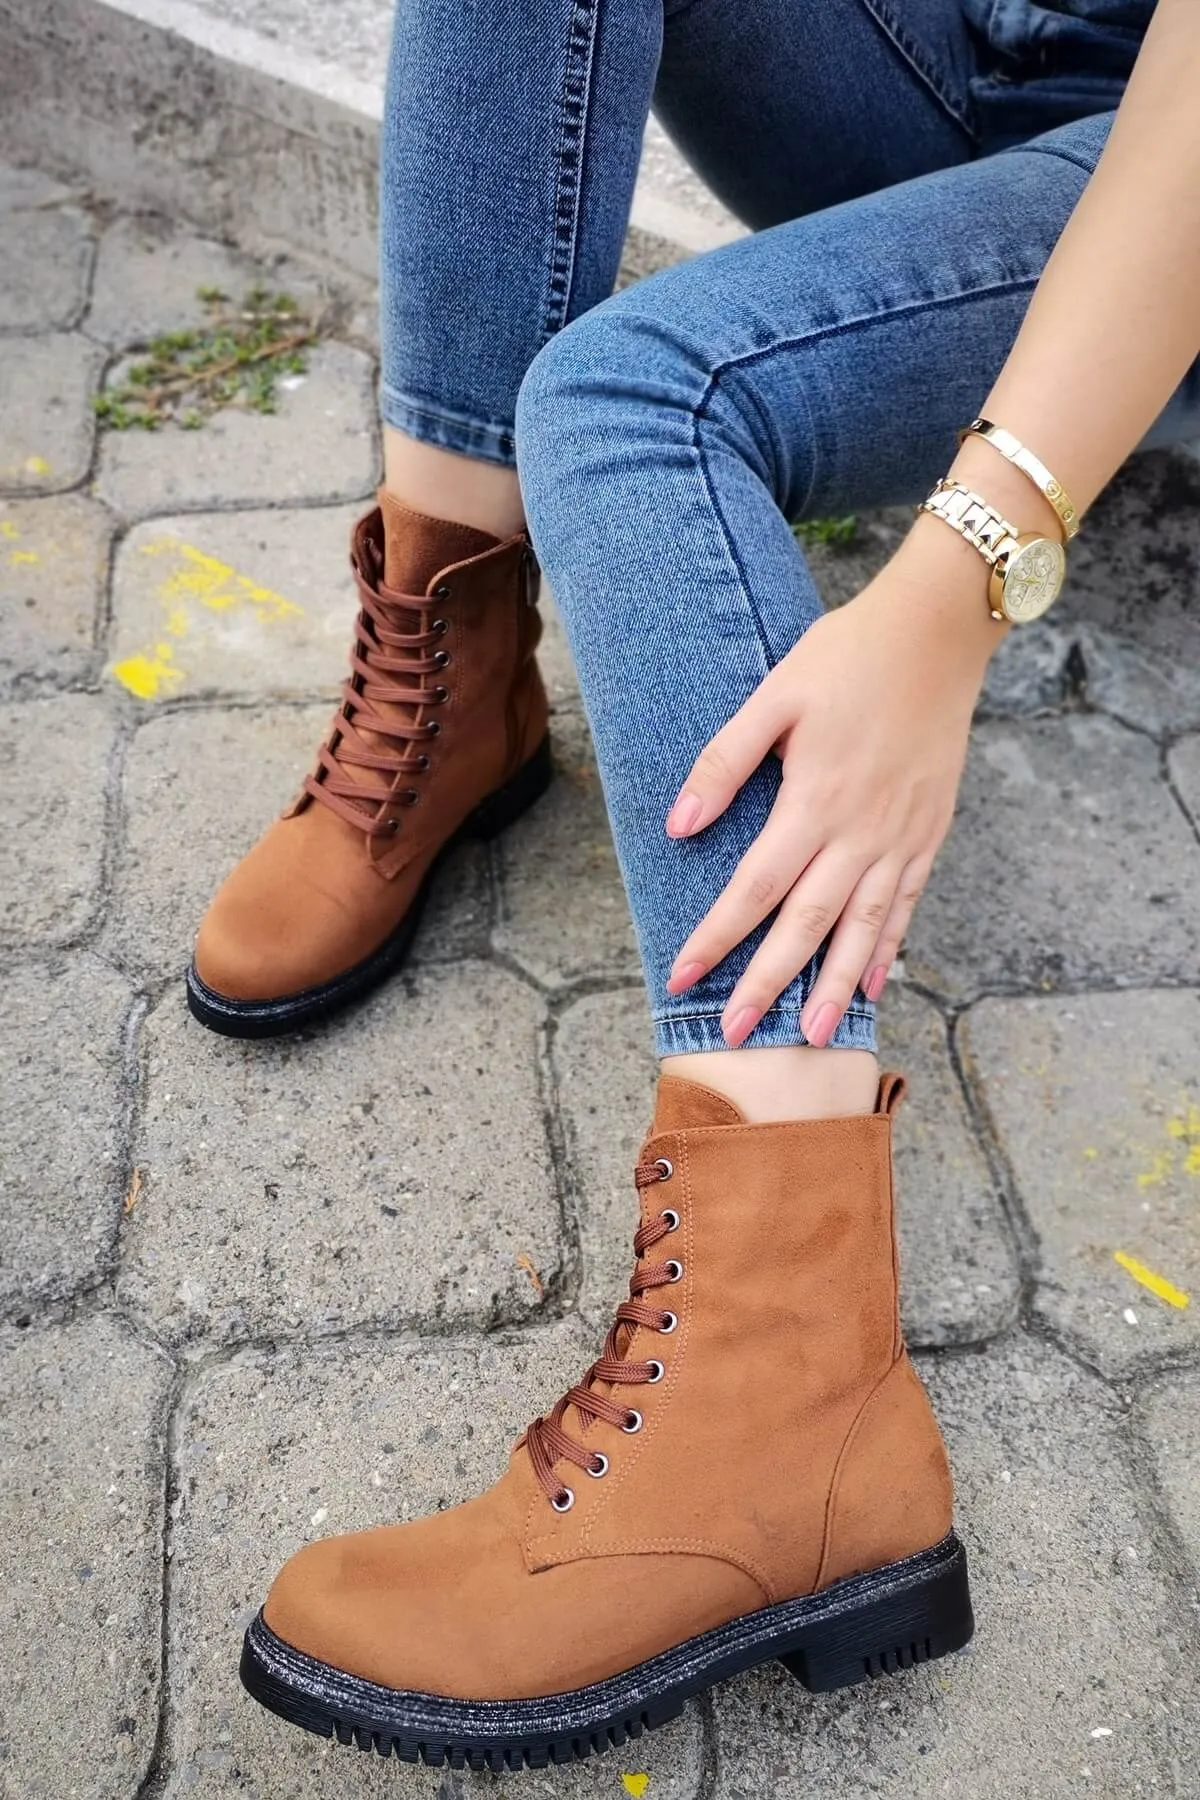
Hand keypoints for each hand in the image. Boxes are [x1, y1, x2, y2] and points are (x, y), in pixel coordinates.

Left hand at [665, 527, 1002, 1046]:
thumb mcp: (773, 696)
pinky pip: (907, 902)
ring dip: (834, 985)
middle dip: (769, 984)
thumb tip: (678, 826)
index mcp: (814, 800)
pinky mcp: (930, 831)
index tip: (681, 977)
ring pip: (862, 927)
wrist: (937, 630)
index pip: (755, 887)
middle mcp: (859, 830)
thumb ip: (725, 762)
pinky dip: (888, 946)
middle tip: (737, 1034)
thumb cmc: (847, 655)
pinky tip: (873, 983)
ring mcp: (901, 836)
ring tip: (813, 1037)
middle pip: (806, 924)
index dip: (716, 936)